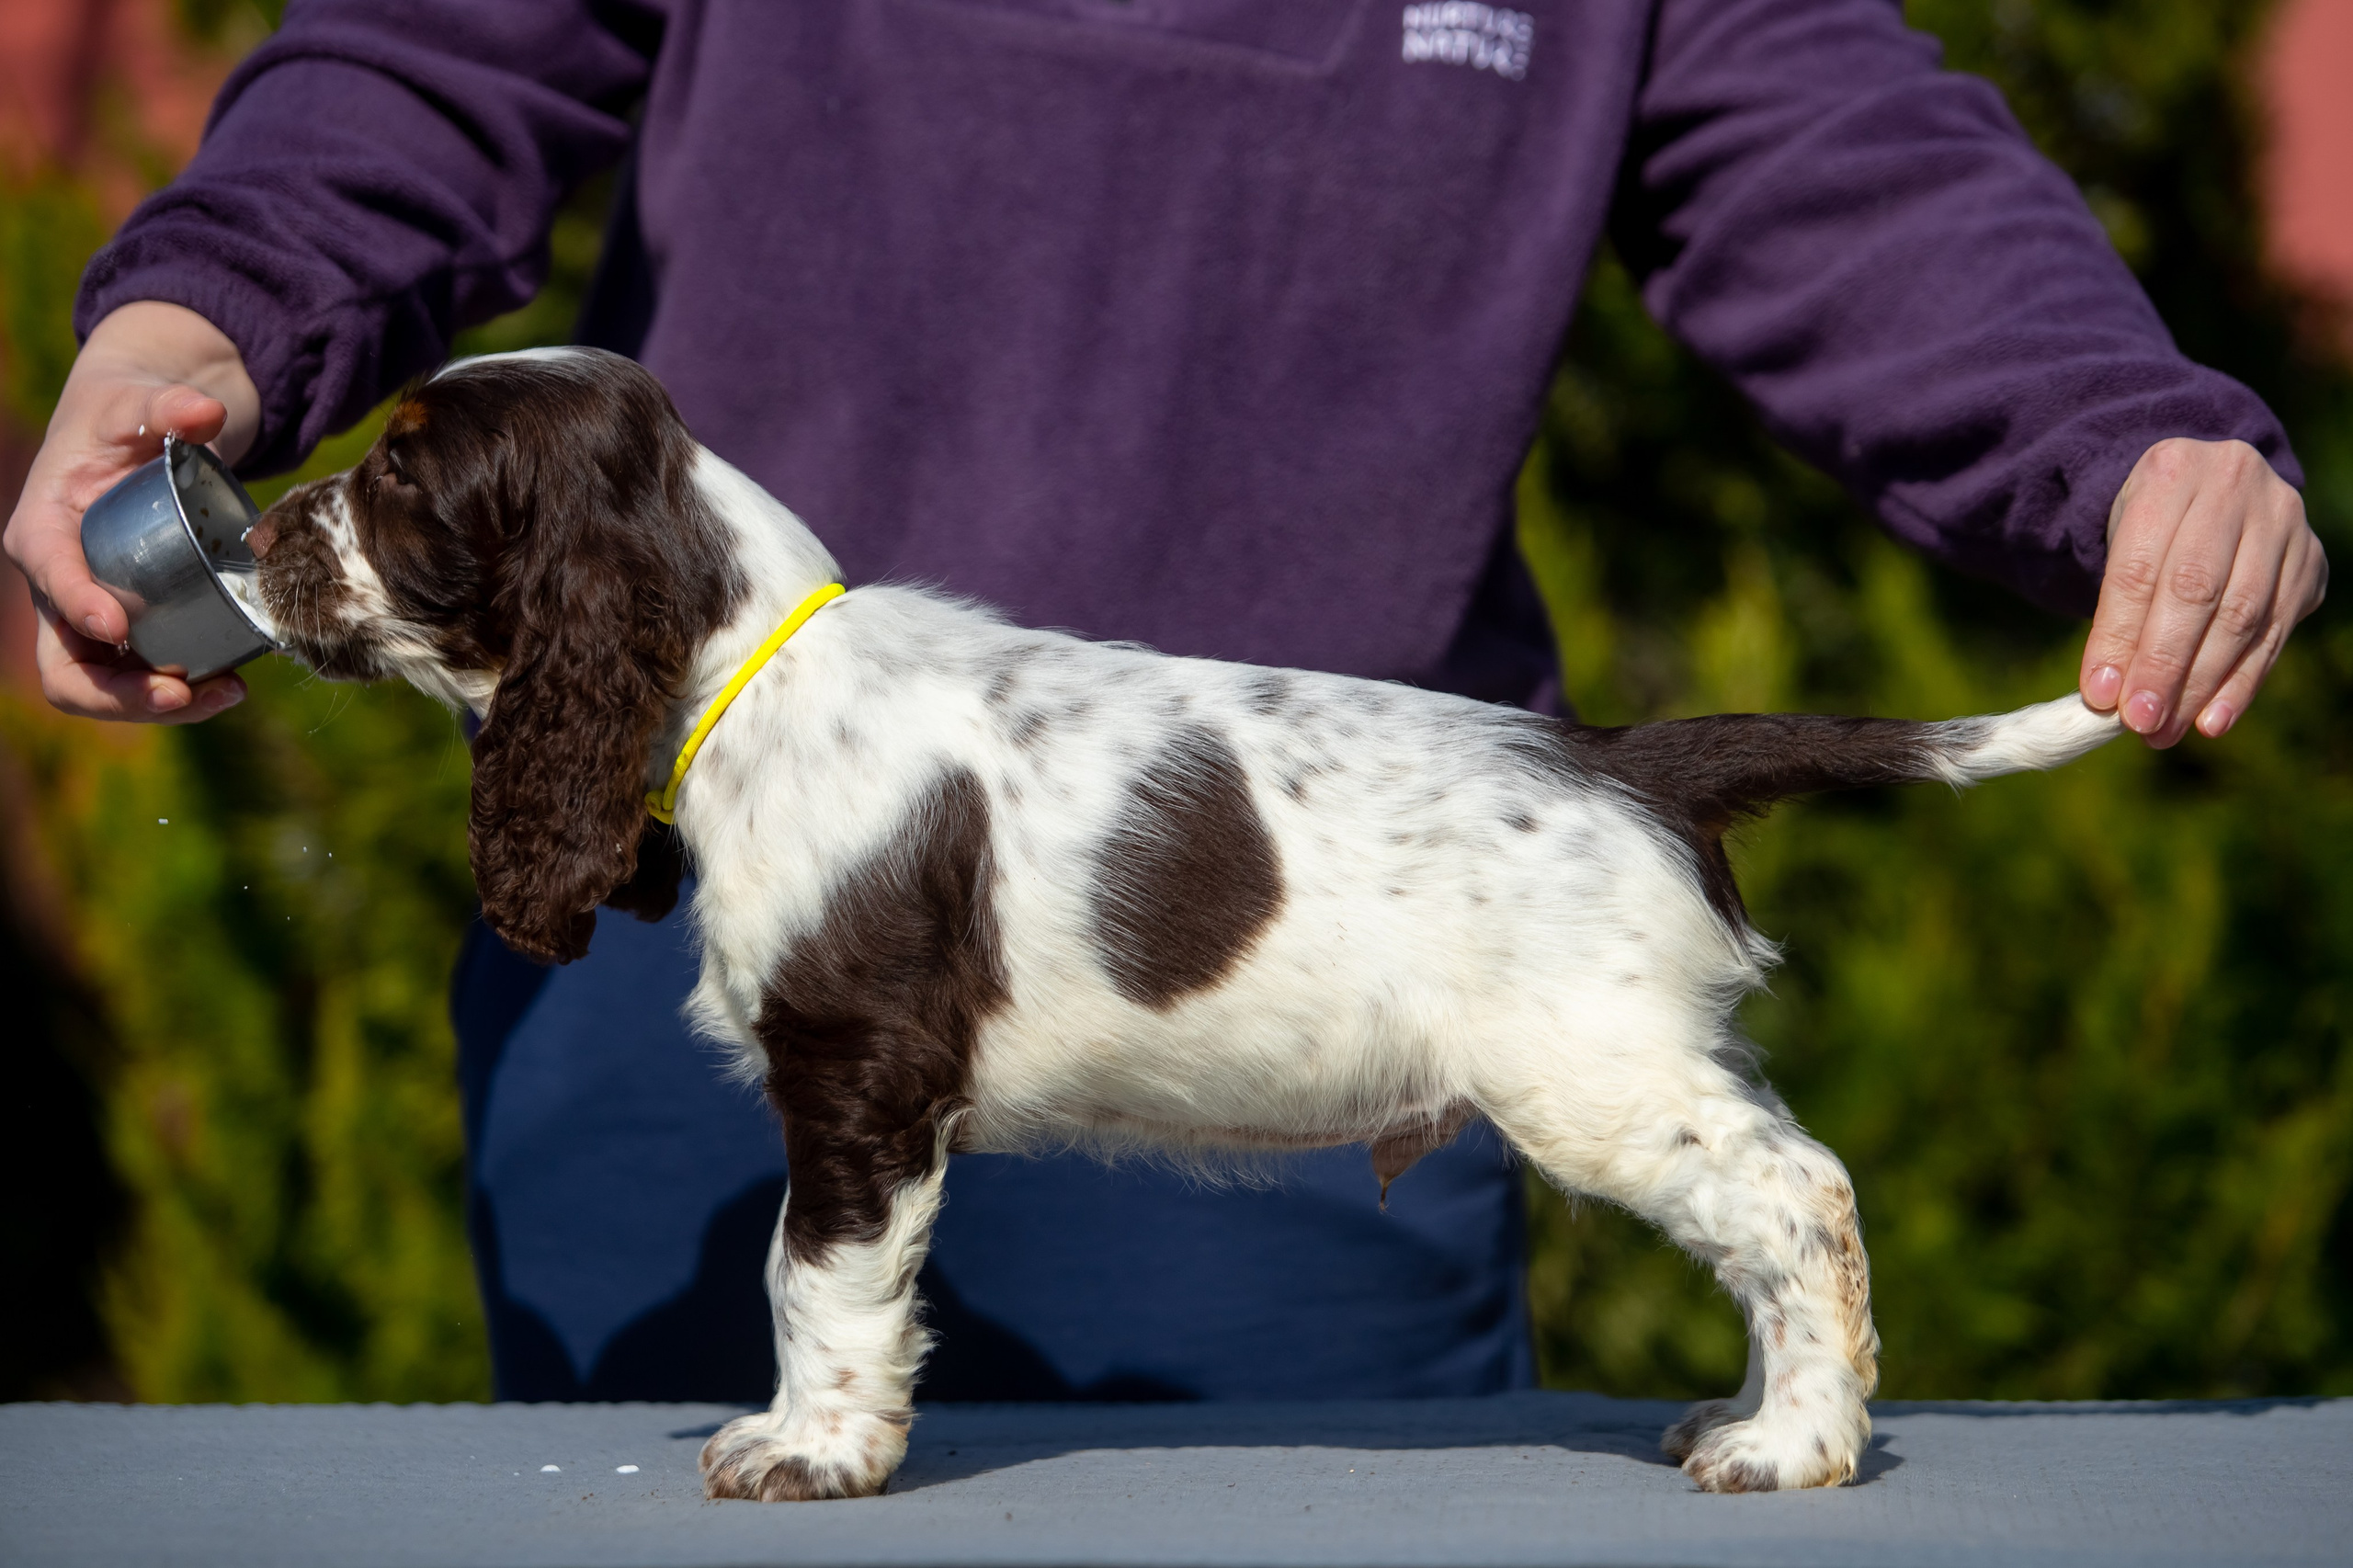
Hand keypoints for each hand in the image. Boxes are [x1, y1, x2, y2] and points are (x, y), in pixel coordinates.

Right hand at [5, 301, 263, 721]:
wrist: (141, 437)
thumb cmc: (129, 417)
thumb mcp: (141, 399)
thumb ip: (167, 404)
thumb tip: (203, 413)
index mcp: (43, 528)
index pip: (48, 574)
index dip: (77, 604)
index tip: (118, 628)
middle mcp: (57, 584)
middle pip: (64, 664)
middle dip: (116, 693)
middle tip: (182, 691)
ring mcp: (90, 615)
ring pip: (102, 686)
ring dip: (156, 706)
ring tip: (226, 693)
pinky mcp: (130, 629)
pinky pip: (143, 676)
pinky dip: (183, 692)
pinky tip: (232, 685)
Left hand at [2079, 437, 2327, 746]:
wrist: (2207, 486)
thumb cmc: (2148, 526)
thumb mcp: (2117, 543)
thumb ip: (2115, 610)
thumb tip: (2108, 696)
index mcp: (2171, 471)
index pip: (2140, 567)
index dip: (2118, 635)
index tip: (2100, 695)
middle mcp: (2235, 485)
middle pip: (2197, 591)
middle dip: (2164, 666)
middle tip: (2140, 722)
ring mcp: (2282, 520)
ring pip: (2243, 615)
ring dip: (2202, 684)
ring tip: (2167, 731)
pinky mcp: (2309, 559)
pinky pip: (2276, 631)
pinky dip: (2242, 682)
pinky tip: (2213, 720)